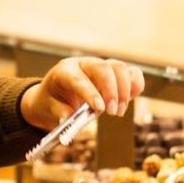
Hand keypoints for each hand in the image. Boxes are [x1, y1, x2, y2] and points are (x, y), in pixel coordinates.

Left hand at [19, 56, 143, 130]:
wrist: (55, 96)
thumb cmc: (51, 102)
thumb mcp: (47, 109)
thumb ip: (58, 112)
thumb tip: (67, 118)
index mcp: (64, 71)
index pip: (79, 79)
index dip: (91, 93)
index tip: (100, 108)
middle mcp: (84, 64)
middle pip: (103, 68)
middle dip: (111, 91)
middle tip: (112, 113)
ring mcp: (101, 66)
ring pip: (119, 68)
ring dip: (124, 90)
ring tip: (118, 112)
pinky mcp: (114, 73)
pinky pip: (131, 72)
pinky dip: (136, 83)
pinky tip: (132, 97)